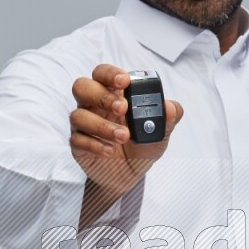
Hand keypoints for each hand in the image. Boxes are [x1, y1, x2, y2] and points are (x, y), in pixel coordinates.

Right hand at [70, 64, 183, 197]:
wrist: (131, 175)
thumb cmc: (142, 145)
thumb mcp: (161, 132)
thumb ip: (168, 118)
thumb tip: (171, 107)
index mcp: (113, 93)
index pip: (102, 73)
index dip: (110, 73)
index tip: (124, 80)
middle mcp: (94, 105)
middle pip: (82, 87)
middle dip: (101, 96)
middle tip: (123, 108)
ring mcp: (84, 124)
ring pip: (78, 115)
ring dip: (102, 125)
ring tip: (123, 137)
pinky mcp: (78, 144)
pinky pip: (78, 140)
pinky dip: (95, 145)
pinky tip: (110, 151)